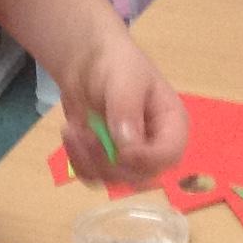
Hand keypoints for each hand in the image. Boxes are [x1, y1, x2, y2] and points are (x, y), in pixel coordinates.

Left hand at [60, 31, 188, 184]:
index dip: (146, 160)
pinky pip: (93, 177)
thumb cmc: (117, 63)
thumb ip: (127, 109)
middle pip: (140, 176)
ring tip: (74, 129)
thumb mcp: (126, 77)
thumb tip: (127, 147)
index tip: (121, 151)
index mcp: (171, 125)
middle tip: (87, 135)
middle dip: (109, 161)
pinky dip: (77, 161)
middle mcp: (154, 147)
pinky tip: (70, 134)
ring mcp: (129, 158)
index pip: (169, 156)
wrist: (89, 62)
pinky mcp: (106, 161)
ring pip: (113, 180)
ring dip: (87, 160)